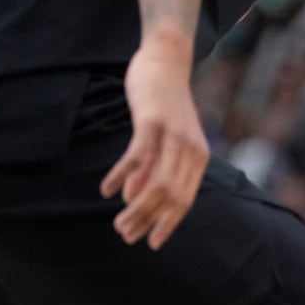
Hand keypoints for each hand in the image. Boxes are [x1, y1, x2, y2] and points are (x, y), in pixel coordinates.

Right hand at [101, 33, 209, 249]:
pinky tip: (106, 191)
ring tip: (118, 223)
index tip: (151, 244)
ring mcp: (173, 136)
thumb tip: (132, 197)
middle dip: (147, 221)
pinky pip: (137, 157)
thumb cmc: (164, 104)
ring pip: (156, 183)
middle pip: (170, 197)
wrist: (167, 61)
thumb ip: (150, 169)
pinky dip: (121, 177)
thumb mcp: (163, 139)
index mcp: (197, 157)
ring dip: (136, 207)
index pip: (185, 200)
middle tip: (125, 236)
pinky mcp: (153, 123)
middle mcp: (190, 149)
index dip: (168, 223)